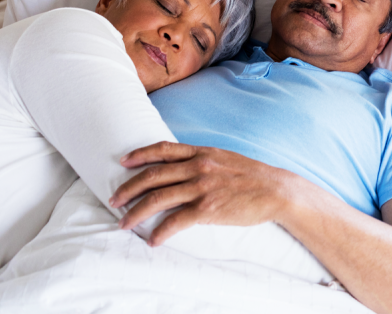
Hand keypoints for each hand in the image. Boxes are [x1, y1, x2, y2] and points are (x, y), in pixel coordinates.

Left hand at [109, 141, 293, 245]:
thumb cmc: (254, 177)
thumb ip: (204, 161)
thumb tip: (186, 167)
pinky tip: (153, 240)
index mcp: (202, 153)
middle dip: (128, 188)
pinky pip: (177, 221)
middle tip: (114, 200)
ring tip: (124, 223)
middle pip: (153, 175)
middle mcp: (198, 167)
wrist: (277, 191)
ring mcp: (202, 187)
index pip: (163, 149)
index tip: (123, 161)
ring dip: (136, 212)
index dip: (139, 154)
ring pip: (158, 198)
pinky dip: (161, 232)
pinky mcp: (208, 209)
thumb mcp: (226, 159)